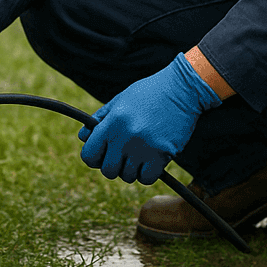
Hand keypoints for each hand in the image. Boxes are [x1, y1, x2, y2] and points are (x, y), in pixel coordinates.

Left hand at [78, 53, 222, 183]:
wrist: (183, 87)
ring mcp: (144, 147)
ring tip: (140, 154)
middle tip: (124, 156)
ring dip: (132, 169)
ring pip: (128, 176)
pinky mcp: (162, 154)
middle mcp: (125, 136)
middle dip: (114, 166)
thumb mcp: (121, 100)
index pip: (89, 156)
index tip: (103, 154)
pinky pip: (146, 178)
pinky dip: (147, 174)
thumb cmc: (150, 92)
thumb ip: (101, 119)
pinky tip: (152, 161)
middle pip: (108, 171)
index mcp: (112, 122)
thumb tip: (84, 137)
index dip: (94, 158)